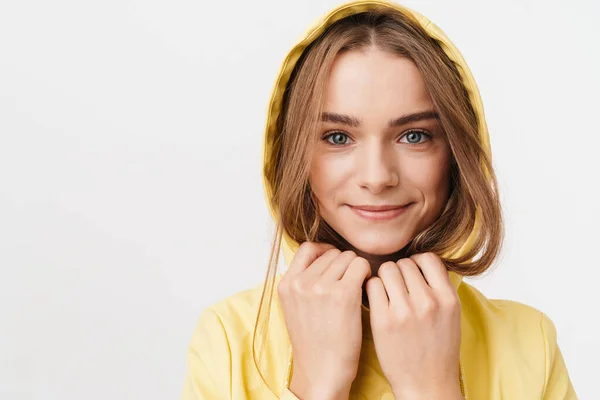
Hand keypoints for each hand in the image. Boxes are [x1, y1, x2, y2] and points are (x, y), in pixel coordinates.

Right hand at [278, 242, 371, 398]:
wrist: (322, 372)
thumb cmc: (314, 343)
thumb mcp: (295, 307)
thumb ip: (303, 282)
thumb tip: (325, 258)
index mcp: (286, 284)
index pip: (308, 248)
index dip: (325, 252)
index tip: (336, 265)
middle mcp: (301, 282)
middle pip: (332, 253)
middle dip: (344, 264)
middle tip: (350, 283)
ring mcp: (320, 287)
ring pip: (348, 257)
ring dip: (357, 269)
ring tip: (358, 288)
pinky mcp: (343, 294)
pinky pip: (361, 266)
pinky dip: (367, 274)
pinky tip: (366, 289)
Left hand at [365, 252, 462, 398]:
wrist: (426, 385)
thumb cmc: (438, 350)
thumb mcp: (450, 316)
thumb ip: (439, 288)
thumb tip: (421, 262)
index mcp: (448, 299)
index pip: (429, 258)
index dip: (417, 262)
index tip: (412, 272)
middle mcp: (428, 302)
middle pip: (404, 263)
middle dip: (399, 272)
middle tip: (397, 288)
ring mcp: (404, 311)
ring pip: (387, 270)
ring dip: (384, 278)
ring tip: (387, 294)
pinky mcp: (383, 320)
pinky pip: (373, 286)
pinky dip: (372, 289)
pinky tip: (377, 301)